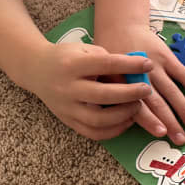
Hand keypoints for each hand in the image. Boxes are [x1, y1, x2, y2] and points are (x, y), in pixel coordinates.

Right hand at [19, 42, 153, 139]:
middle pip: (103, 95)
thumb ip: (110, 62)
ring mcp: (66, 107)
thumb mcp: (87, 51)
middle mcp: (67, 88)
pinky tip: (127, 120)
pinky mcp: (68, 121)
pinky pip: (94, 133)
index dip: (130, 65)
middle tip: (147, 90)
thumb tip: (136, 76)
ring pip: (98, 120)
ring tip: (137, 106)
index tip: (148, 64)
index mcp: (72, 64)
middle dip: (130, 94)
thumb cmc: (69, 57)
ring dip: (123, 115)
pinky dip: (114, 130)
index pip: (106, 64)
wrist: (36, 69)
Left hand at [93, 24, 184, 145]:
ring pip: (172, 91)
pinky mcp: (167, 57)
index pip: (138, 107)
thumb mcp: (104, 77)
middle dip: (171, 122)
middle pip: (158, 103)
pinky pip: (182, 73)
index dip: (150, 121)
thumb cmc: (111, 58)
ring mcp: (156, 65)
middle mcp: (140, 76)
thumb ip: (114, 98)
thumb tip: (125, 122)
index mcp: (123, 84)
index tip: (161, 133)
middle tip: (181, 139)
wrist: (120, 26)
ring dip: (184, 109)